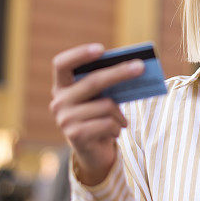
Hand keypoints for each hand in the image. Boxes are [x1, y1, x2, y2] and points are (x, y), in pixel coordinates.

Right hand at [49, 43, 144, 185]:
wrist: (94, 151)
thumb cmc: (100, 116)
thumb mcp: (101, 96)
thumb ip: (108, 82)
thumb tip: (134, 67)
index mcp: (62, 86)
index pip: (61, 64)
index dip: (79, 54)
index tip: (101, 49)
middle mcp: (58, 102)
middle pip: (92, 81)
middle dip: (120, 73)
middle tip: (141, 66)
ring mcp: (64, 120)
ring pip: (106, 105)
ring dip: (120, 114)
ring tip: (120, 120)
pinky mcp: (75, 135)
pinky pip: (108, 123)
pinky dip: (117, 127)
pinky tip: (114, 132)